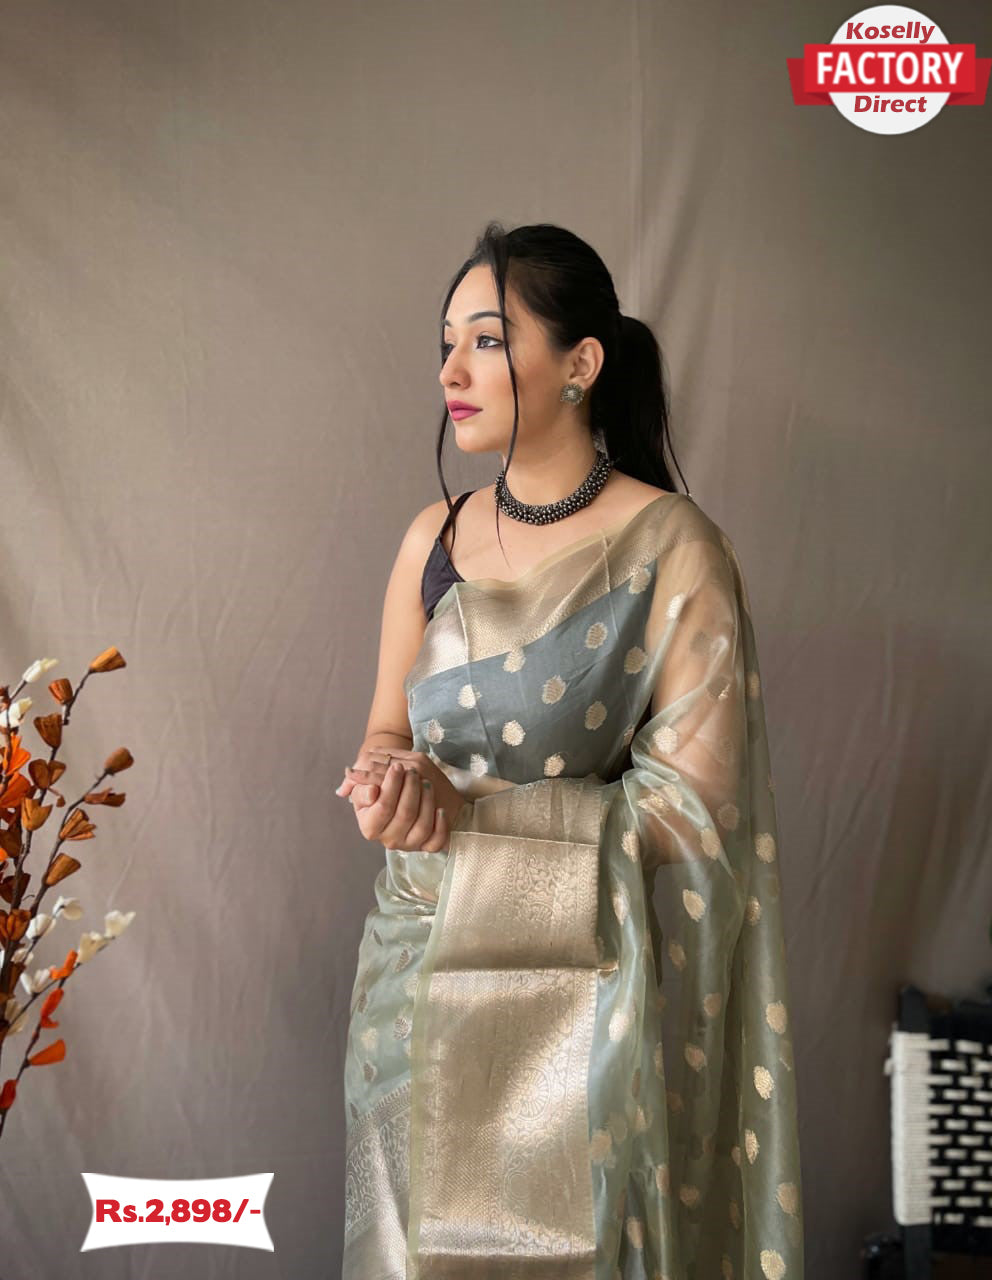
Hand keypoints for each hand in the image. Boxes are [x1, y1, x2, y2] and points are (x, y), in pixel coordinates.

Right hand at [337, 749, 467, 852]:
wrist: (407, 802)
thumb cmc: (384, 792)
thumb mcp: (368, 785)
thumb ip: (362, 782)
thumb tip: (367, 787)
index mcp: (369, 825)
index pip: (382, 806)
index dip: (390, 785)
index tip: (397, 767)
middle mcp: (388, 839)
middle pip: (404, 814)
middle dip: (411, 789)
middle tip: (413, 771)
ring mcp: (408, 844)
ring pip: (422, 826)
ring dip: (426, 800)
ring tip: (426, 783)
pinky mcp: (427, 846)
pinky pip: (436, 842)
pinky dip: (440, 824)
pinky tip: (439, 810)